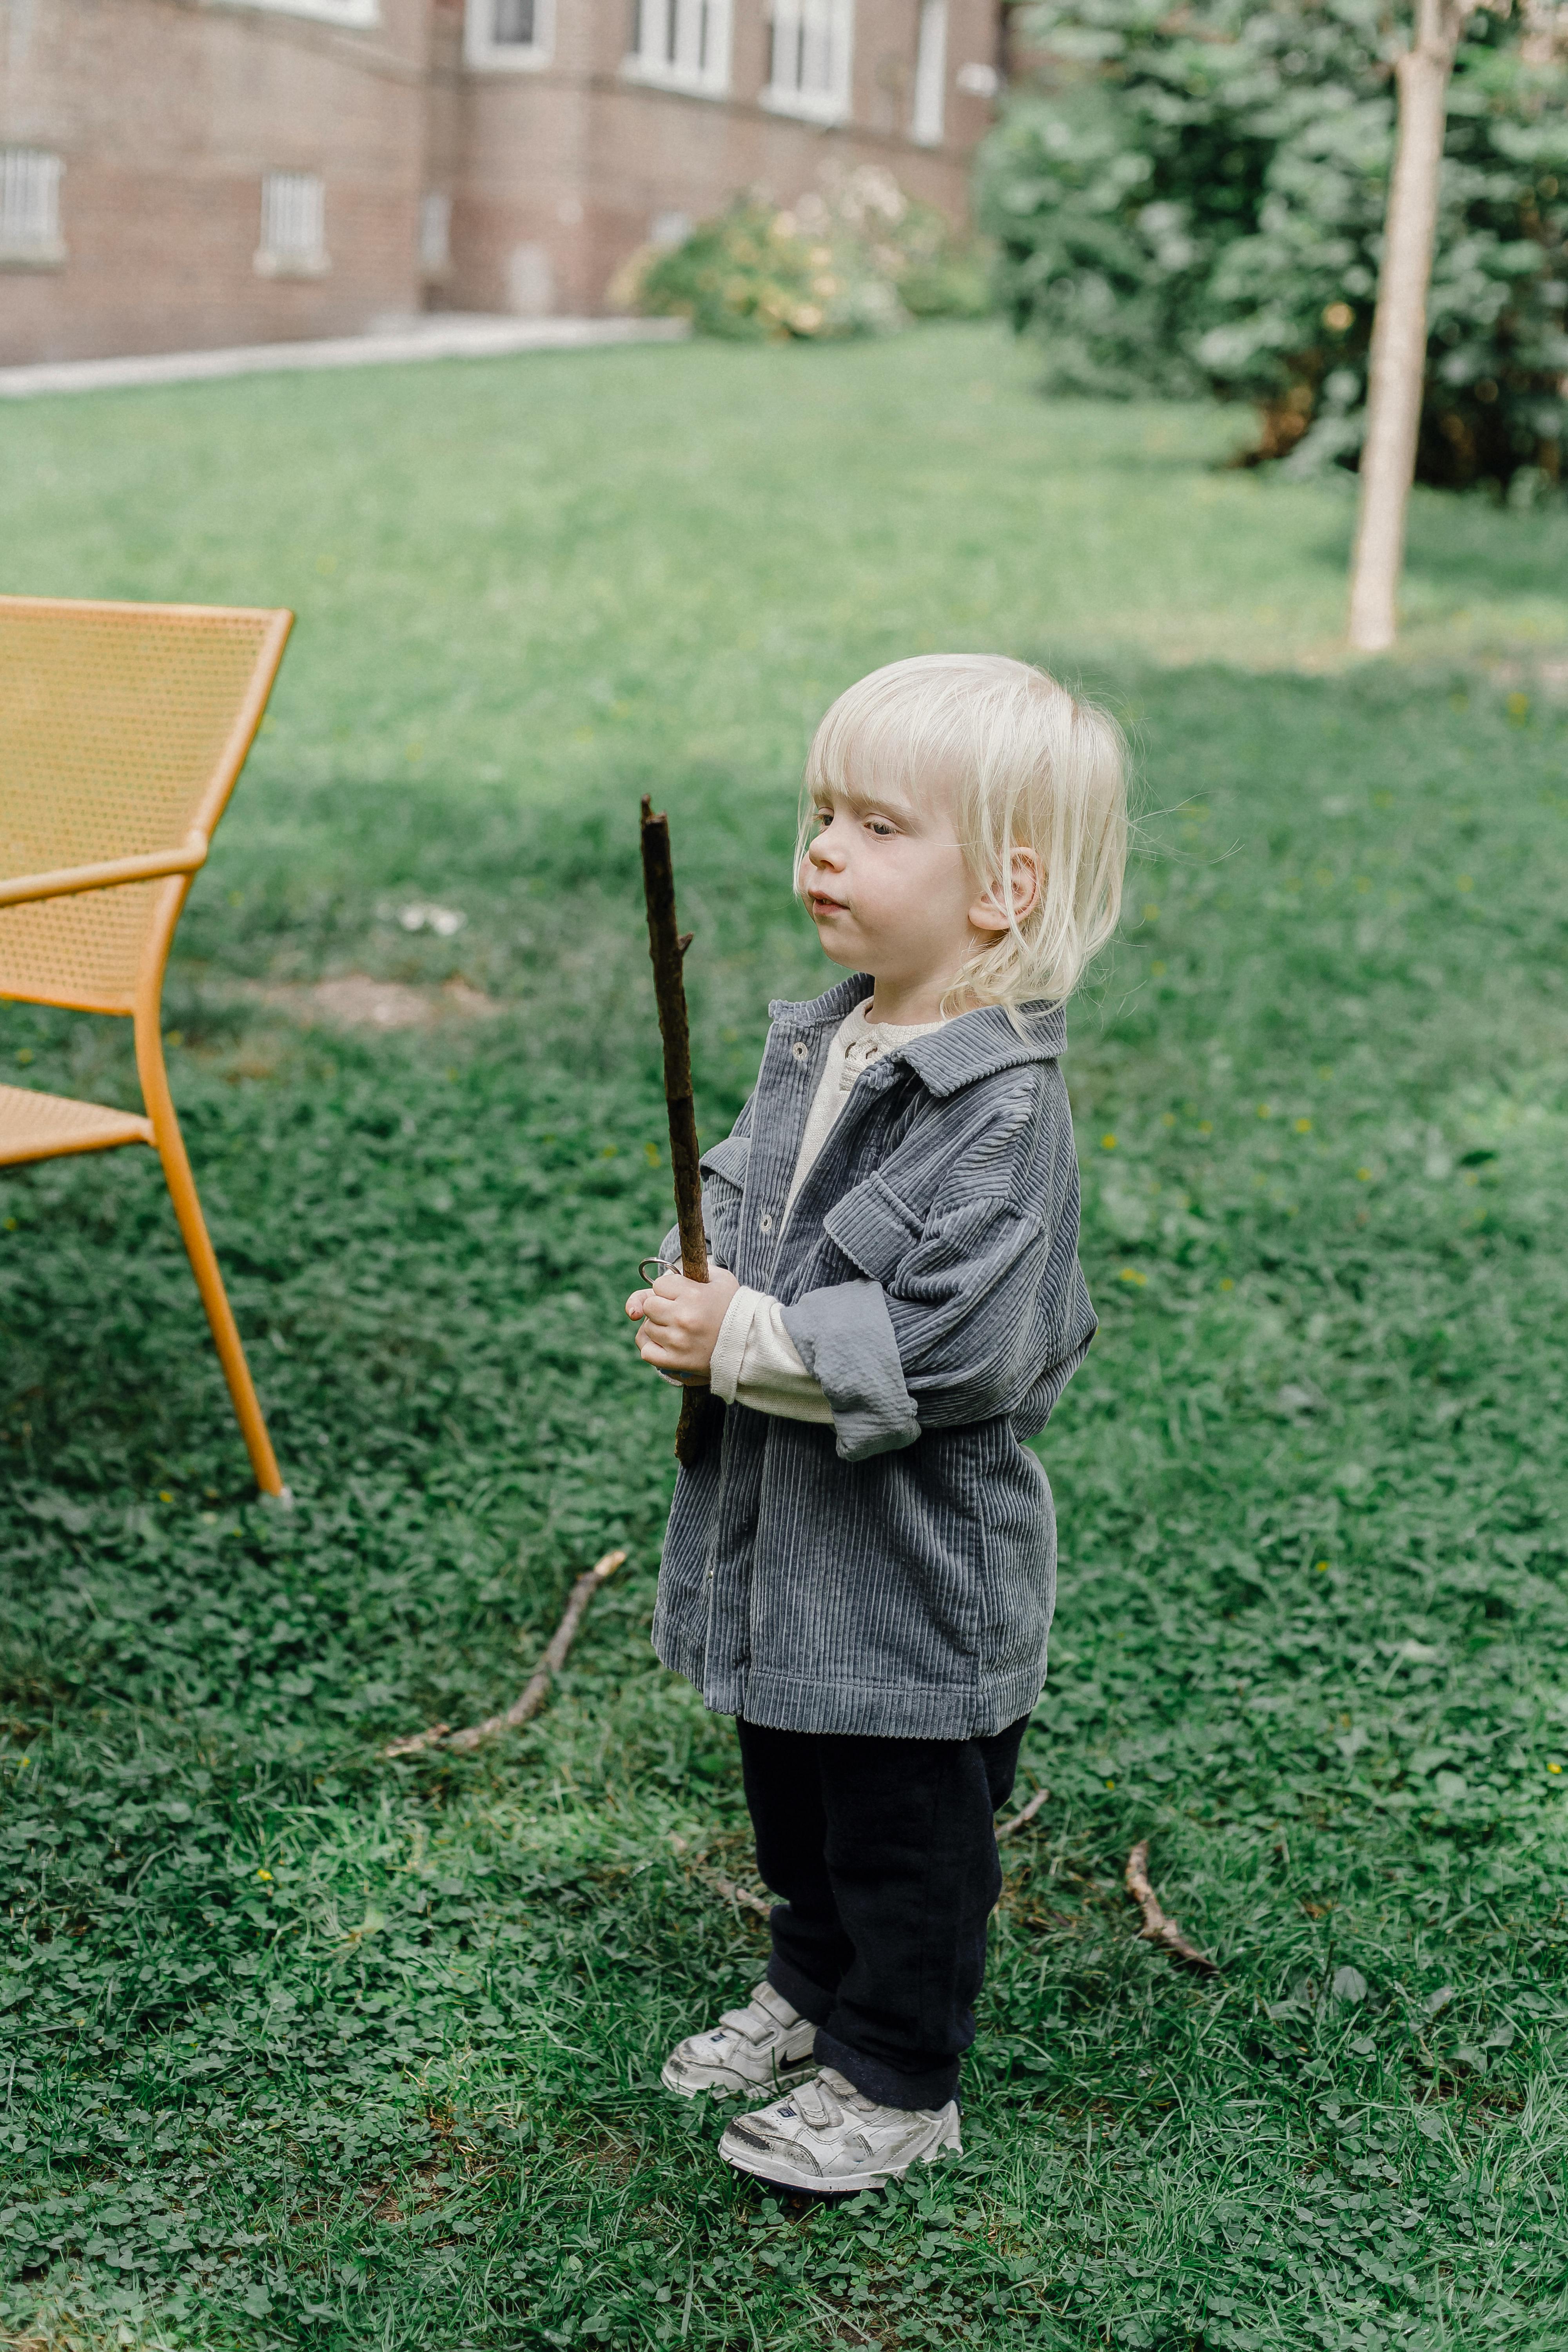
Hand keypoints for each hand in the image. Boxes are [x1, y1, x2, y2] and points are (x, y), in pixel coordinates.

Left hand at [625, 1266, 739, 1377]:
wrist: (752, 1343)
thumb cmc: (734, 1308)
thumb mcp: (720, 1280)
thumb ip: (695, 1270)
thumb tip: (664, 1280)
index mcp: (693, 1295)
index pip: (658, 1285)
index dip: (669, 1289)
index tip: (682, 1295)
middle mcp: (683, 1317)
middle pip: (649, 1306)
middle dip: (660, 1306)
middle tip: (677, 1311)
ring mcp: (678, 1341)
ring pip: (647, 1328)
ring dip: (658, 1327)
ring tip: (678, 1328)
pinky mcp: (676, 1361)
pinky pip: (647, 1352)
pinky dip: (653, 1348)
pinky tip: (667, 1344)